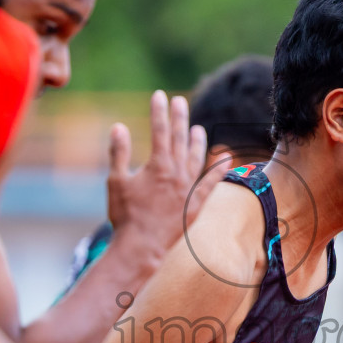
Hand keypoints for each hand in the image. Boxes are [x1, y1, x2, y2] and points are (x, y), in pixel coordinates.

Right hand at [105, 91, 213, 252]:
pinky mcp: (195, 204)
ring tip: (198, 129)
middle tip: (180, 101)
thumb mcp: (116, 181)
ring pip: (197, 158)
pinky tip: (225, 158)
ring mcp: (189, 188)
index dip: (159, 112)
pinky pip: (210, 184)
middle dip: (179, 118)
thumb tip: (118, 126)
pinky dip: (219, 170)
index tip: (159, 95)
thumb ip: (119, 152)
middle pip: (180, 139)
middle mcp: (177, 173)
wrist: (141, 247)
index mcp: (157, 165)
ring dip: (197, 142)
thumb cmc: (125, 215)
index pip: (159, 131)